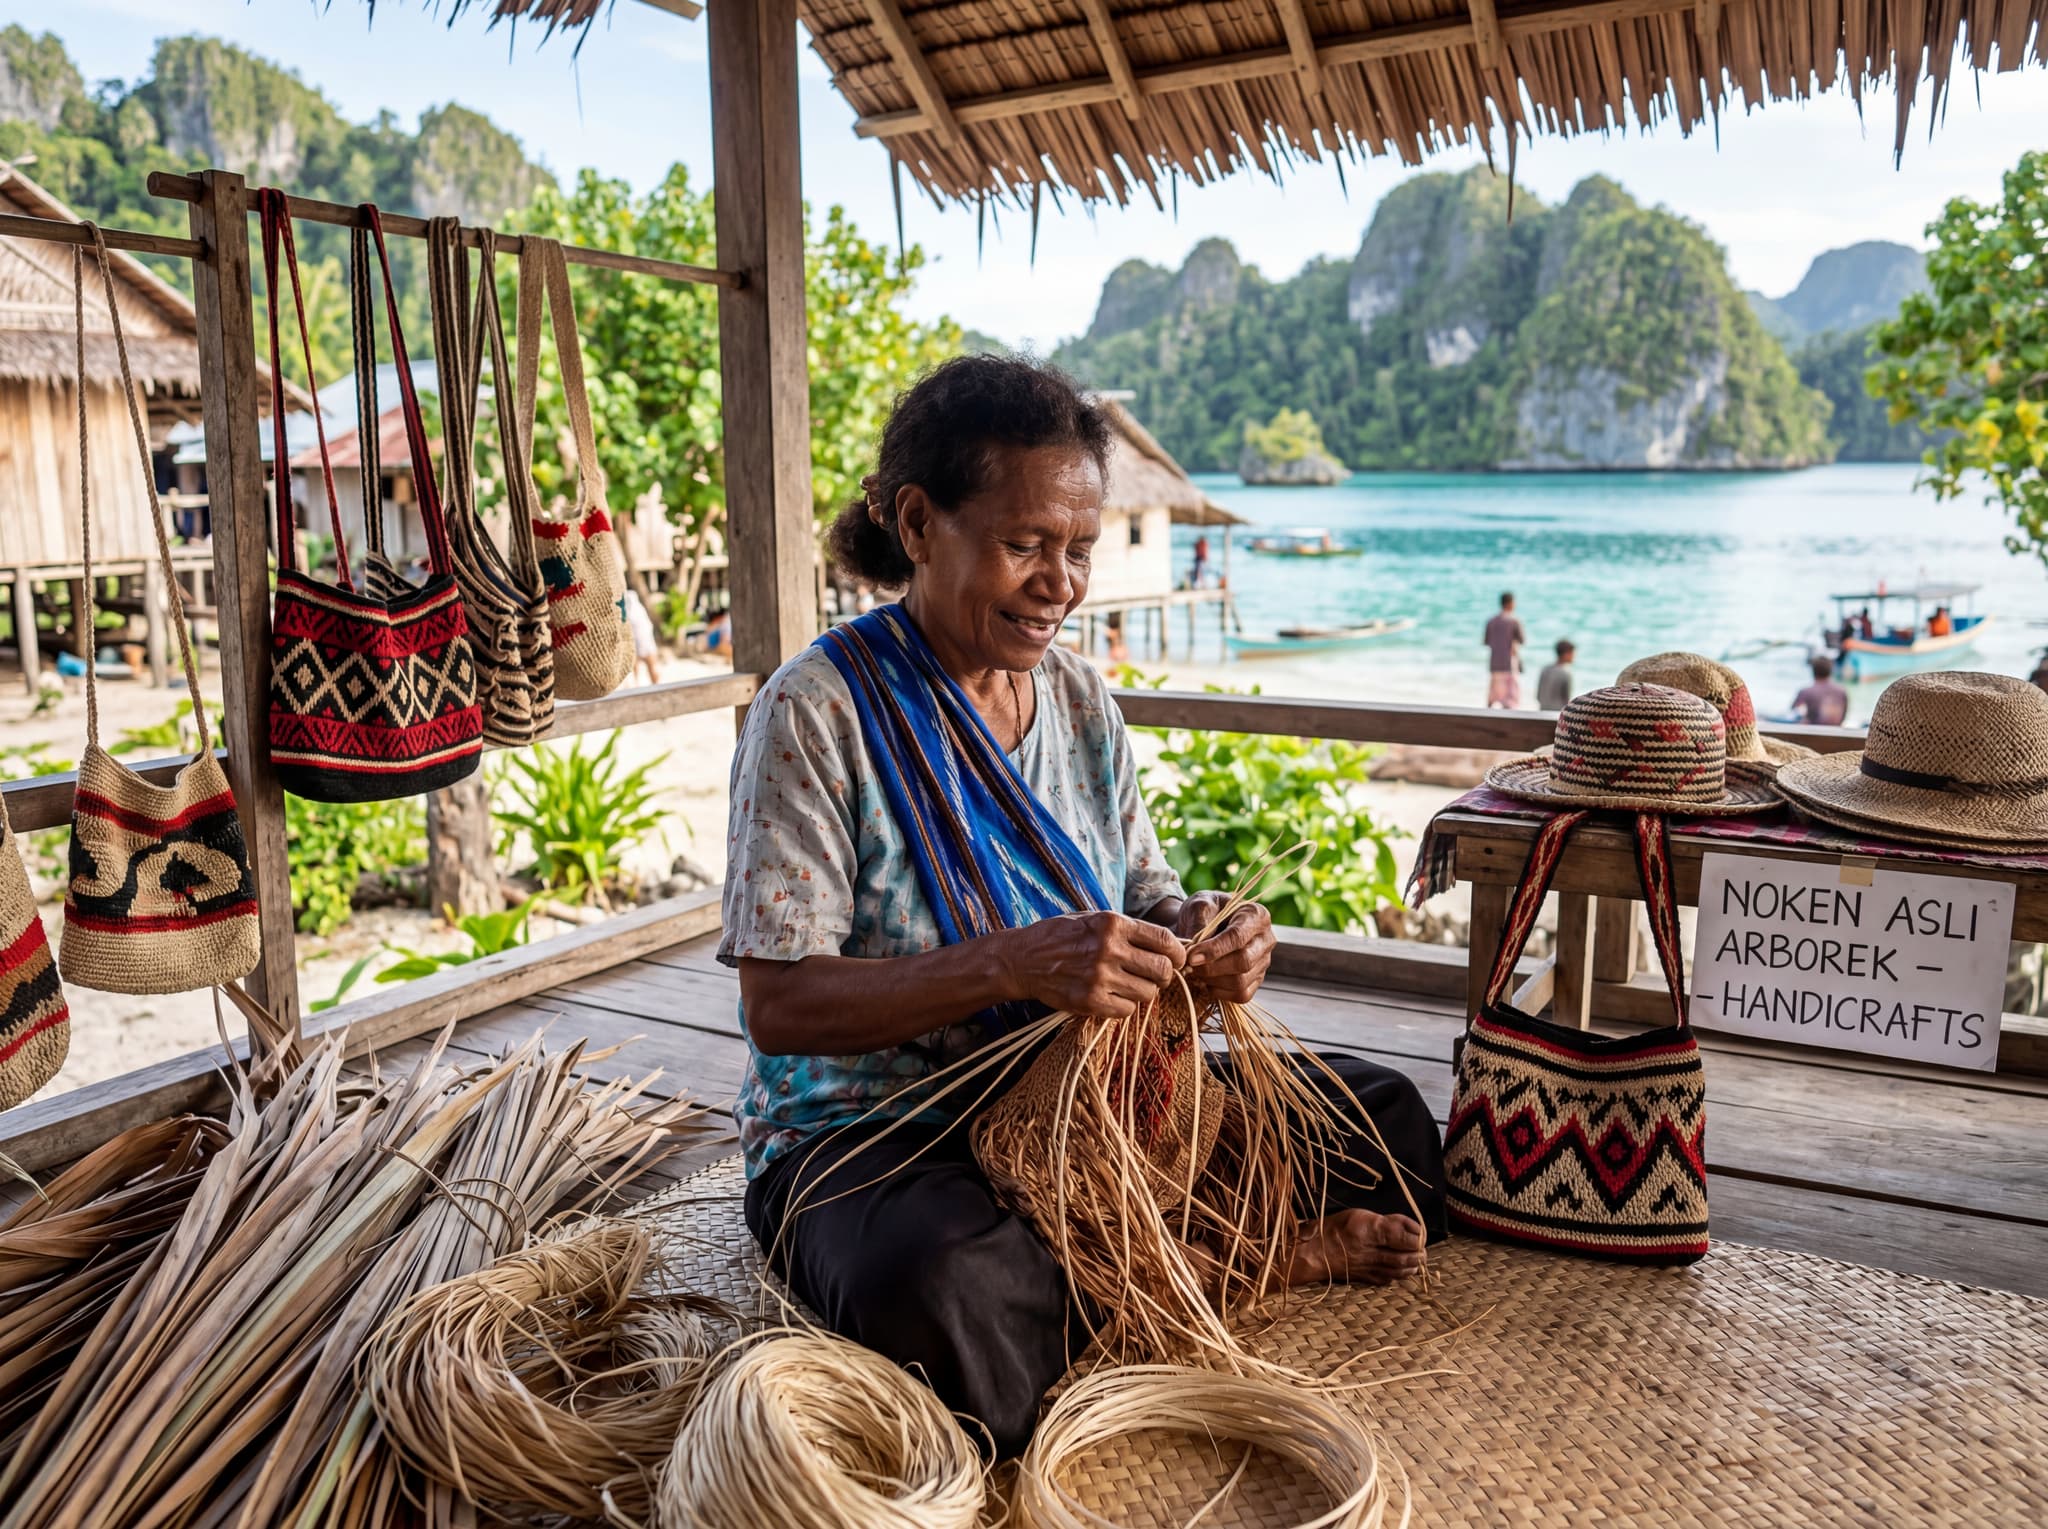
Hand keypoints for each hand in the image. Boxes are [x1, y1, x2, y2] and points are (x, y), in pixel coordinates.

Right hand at [1003, 911, 1185, 1017]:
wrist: (1023, 959)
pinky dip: (1125, 1005)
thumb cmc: (1062, 936)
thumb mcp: (1094, 919)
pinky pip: (1127, 1010)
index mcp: (1113, 924)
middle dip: (1164, 975)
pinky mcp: (1089, 1001)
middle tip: (1155, 976)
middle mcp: (1109, 949)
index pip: (1164, 940)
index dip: (1178, 953)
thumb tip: (1170, 944)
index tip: (1177, 959)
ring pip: (1147, 993)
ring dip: (1143, 991)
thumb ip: (1129, 930)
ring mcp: (1099, 977)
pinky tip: (1112, 995)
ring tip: (1128, 984)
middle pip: (1162, 970)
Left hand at [1175, 893, 1275, 1004]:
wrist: (1204, 923)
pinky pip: (1241, 995)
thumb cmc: (1205, 910)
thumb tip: (1195, 950)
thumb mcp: (1200, 904)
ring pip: (1241, 982)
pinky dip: (1219, 992)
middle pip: (1243, 962)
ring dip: (1212, 980)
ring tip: (1195, 971)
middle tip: (1189, 965)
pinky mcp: (1256, 980)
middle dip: (1212, 967)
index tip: (1191, 957)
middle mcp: (1266, 939)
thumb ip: (1199, 922)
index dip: (1214, 949)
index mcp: (1256, 915)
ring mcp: (1263, 962)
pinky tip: (1206, 980)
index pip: (1238, 937)